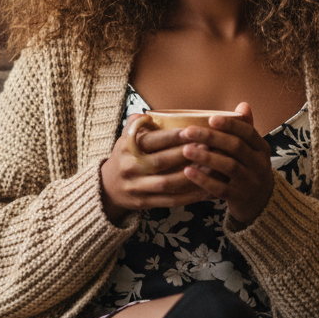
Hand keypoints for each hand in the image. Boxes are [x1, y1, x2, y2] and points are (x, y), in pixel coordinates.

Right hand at [100, 114, 214, 223]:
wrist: (108, 187)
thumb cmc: (125, 157)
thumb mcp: (124, 138)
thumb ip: (135, 123)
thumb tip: (147, 114)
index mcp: (127, 148)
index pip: (151, 140)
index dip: (172, 136)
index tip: (191, 130)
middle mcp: (130, 168)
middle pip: (161, 161)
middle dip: (185, 154)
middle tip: (207, 145)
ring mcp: (137, 187)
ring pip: (167, 183)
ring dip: (190, 175)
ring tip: (210, 166)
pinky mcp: (145, 203)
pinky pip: (170, 200)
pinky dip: (189, 196)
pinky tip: (205, 189)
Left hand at [179, 102, 272, 225]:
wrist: (261, 203)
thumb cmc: (250, 169)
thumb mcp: (252, 150)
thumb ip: (245, 128)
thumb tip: (243, 104)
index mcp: (261, 149)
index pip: (248, 132)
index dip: (230, 125)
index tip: (211, 118)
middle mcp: (259, 164)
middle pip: (236, 147)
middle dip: (211, 138)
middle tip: (188, 132)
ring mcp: (249, 182)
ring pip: (229, 166)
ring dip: (206, 157)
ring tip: (186, 150)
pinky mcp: (238, 198)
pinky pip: (220, 188)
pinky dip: (204, 179)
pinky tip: (188, 171)